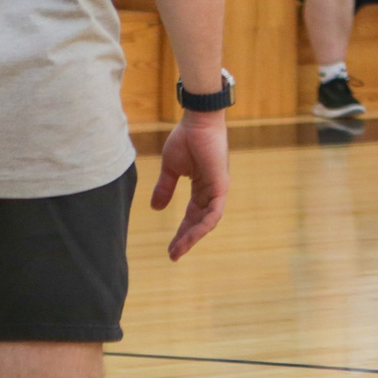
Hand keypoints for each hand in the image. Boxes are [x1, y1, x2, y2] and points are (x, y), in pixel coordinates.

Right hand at [151, 111, 228, 260]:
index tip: (170, 249)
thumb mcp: (171, 169)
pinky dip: (203, 225)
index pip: (192, 216)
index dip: (182, 232)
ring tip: (177, 251)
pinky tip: (190, 236)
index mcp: (201, 188)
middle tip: (173, 255)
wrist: (197, 122)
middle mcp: (212, 192)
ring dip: (192, 237)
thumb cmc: (186, 140)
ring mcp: (218, 189)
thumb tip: (156, 208)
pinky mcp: (221, 185)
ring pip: (208, 221)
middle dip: (186, 240)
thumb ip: (165, 188)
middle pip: (200, 222)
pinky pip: (214, 212)